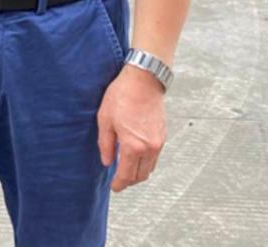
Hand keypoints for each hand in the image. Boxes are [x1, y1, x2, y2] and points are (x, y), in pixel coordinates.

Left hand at [97, 64, 166, 191]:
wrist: (144, 81)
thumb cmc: (121, 96)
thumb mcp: (104, 119)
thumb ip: (105, 144)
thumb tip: (106, 162)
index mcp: (133, 146)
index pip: (127, 175)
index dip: (119, 184)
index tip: (114, 187)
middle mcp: (149, 148)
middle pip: (141, 176)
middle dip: (129, 181)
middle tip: (118, 180)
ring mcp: (158, 143)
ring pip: (149, 168)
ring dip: (138, 173)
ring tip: (125, 168)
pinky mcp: (162, 136)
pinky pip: (155, 157)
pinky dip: (146, 162)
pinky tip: (135, 156)